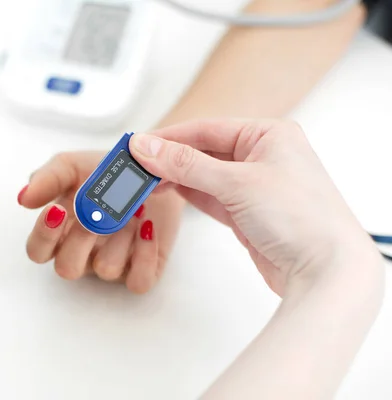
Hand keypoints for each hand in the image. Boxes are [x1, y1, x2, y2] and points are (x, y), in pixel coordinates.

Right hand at [19, 152, 184, 293]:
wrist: (150, 169)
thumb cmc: (106, 173)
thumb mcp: (73, 166)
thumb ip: (47, 178)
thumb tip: (24, 197)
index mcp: (60, 232)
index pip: (38, 251)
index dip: (43, 237)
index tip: (57, 210)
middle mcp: (83, 253)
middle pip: (67, 269)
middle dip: (81, 240)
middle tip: (97, 213)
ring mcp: (112, 263)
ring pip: (106, 269)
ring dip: (120, 238)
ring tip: (134, 210)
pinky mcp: (142, 269)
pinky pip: (139, 281)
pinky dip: (145, 254)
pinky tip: (148, 227)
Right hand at [129, 119, 381, 296]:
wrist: (326, 272)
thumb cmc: (302, 219)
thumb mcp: (237, 182)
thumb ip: (187, 164)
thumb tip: (147, 146)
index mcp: (269, 134)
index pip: (207, 129)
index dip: (169, 137)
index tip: (137, 145)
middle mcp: (264, 156)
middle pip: (203, 151)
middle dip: (169, 159)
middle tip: (135, 166)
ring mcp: (256, 186)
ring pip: (204, 175)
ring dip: (175, 178)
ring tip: (144, 180)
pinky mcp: (248, 213)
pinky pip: (210, 196)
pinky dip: (188, 195)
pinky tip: (167, 191)